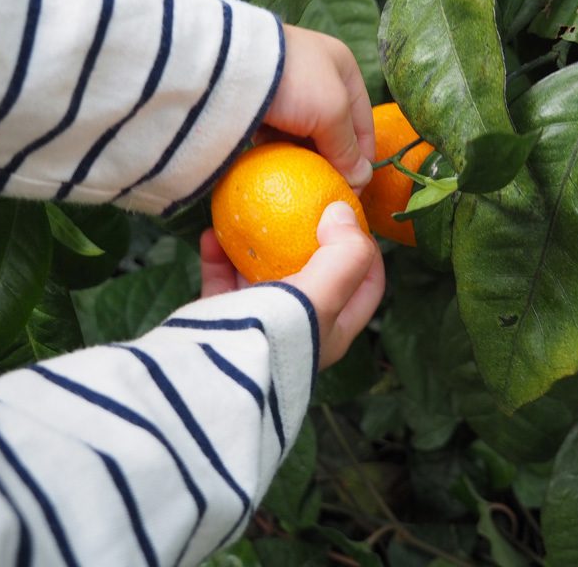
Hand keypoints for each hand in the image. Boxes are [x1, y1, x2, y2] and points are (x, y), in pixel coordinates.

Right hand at [201, 202, 383, 369]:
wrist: (210, 372)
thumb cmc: (275, 335)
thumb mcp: (323, 295)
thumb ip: (344, 255)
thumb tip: (344, 213)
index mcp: (332, 330)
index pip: (367, 286)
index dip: (368, 250)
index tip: (352, 217)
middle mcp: (300, 328)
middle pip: (315, 275)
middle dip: (311, 238)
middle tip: (305, 205)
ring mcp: (259, 324)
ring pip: (265, 274)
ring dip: (260, 242)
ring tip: (255, 211)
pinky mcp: (221, 320)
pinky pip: (221, 281)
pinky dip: (219, 255)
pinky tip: (211, 232)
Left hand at [263, 25, 375, 190]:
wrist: (233, 64)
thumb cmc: (295, 82)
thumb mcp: (332, 113)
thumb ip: (347, 148)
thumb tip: (361, 180)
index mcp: (343, 69)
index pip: (363, 122)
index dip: (361, 158)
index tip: (354, 190)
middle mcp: (317, 74)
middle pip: (332, 129)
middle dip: (329, 159)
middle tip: (324, 188)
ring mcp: (286, 87)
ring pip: (302, 133)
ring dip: (302, 155)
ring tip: (299, 177)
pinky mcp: (259, 100)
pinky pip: (275, 131)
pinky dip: (277, 147)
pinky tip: (274, 161)